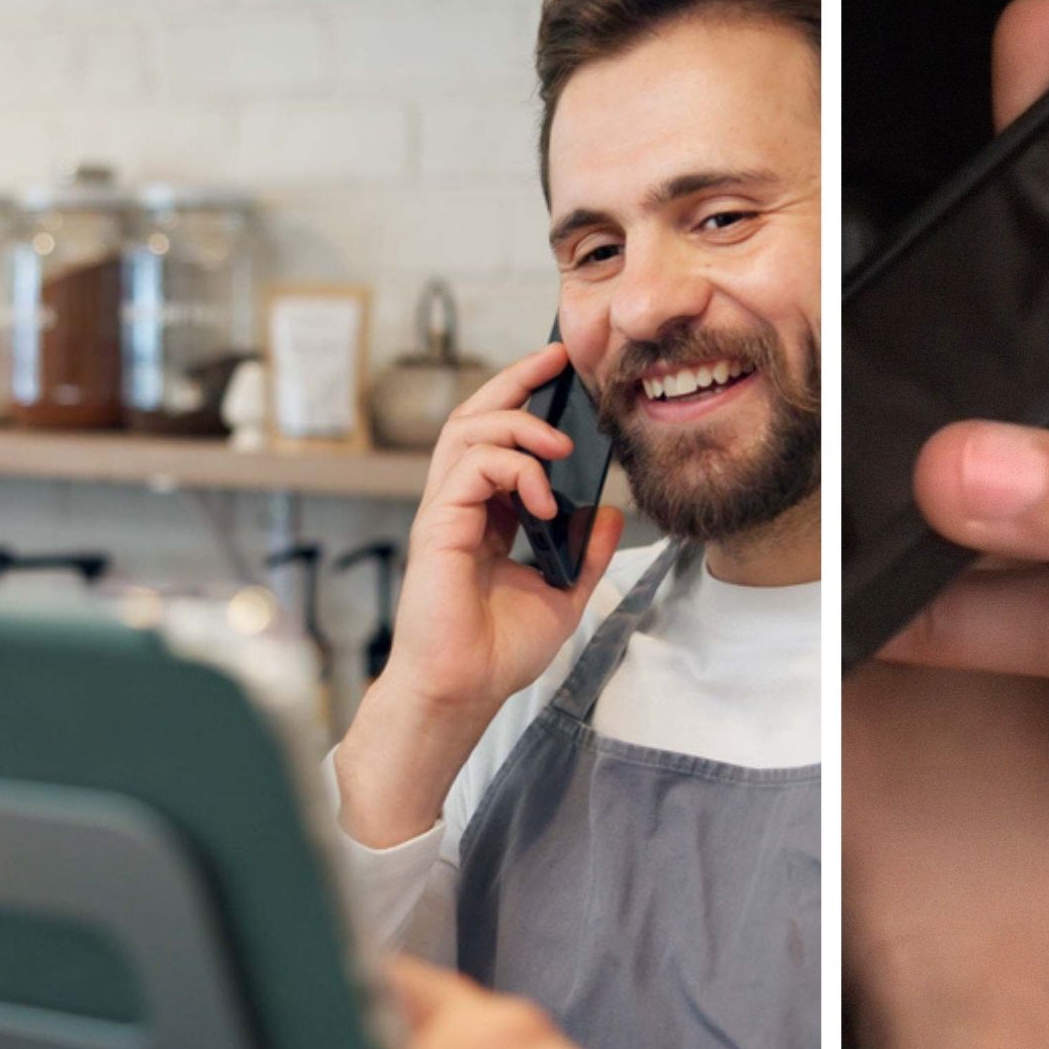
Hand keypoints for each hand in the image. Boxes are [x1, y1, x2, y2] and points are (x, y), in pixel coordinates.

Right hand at [338, 345, 627, 847]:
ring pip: (466, 433)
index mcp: (485, 515)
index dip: (526, 400)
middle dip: (514, 381)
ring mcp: (444, 514)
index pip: (499, 439)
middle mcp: (459, 506)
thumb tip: (611, 511)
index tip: (562, 371)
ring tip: (559, 447)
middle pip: (473, 417)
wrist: (466, 689)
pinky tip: (543, 498)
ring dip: (518, 426)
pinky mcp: (437, 528)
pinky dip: (511, 471)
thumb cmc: (499, 651)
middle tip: (556, 359)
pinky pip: (469, 471)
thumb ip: (586, 550)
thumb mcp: (564, 592)